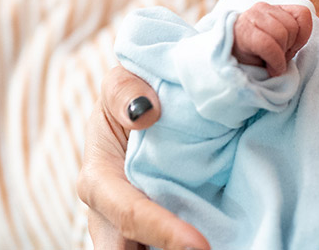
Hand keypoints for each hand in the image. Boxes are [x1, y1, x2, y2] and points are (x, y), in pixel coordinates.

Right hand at [77, 66, 210, 249]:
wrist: (141, 112)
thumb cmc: (128, 98)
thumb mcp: (120, 84)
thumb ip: (124, 91)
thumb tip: (146, 112)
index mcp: (99, 181)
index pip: (129, 214)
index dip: (162, 231)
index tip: (198, 246)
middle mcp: (108, 215)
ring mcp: (127, 231)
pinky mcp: (151, 236)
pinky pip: (160, 248)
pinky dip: (178, 248)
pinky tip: (219, 243)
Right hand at [232, 3, 312, 76]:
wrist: (225, 63)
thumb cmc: (256, 54)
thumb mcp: (278, 42)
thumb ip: (293, 34)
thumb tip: (307, 37)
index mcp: (275, 8)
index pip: (303, 14)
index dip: (302, 36)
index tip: (291, 49)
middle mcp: (263, 8)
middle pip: (292, 27)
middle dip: (289, 48)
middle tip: (278, 58)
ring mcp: (251, 17)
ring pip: (282, 35)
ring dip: (280, 56)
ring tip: (271, 63)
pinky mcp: (244, 32)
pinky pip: (269, 45)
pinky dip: (274, 62)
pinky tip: (270, 68)